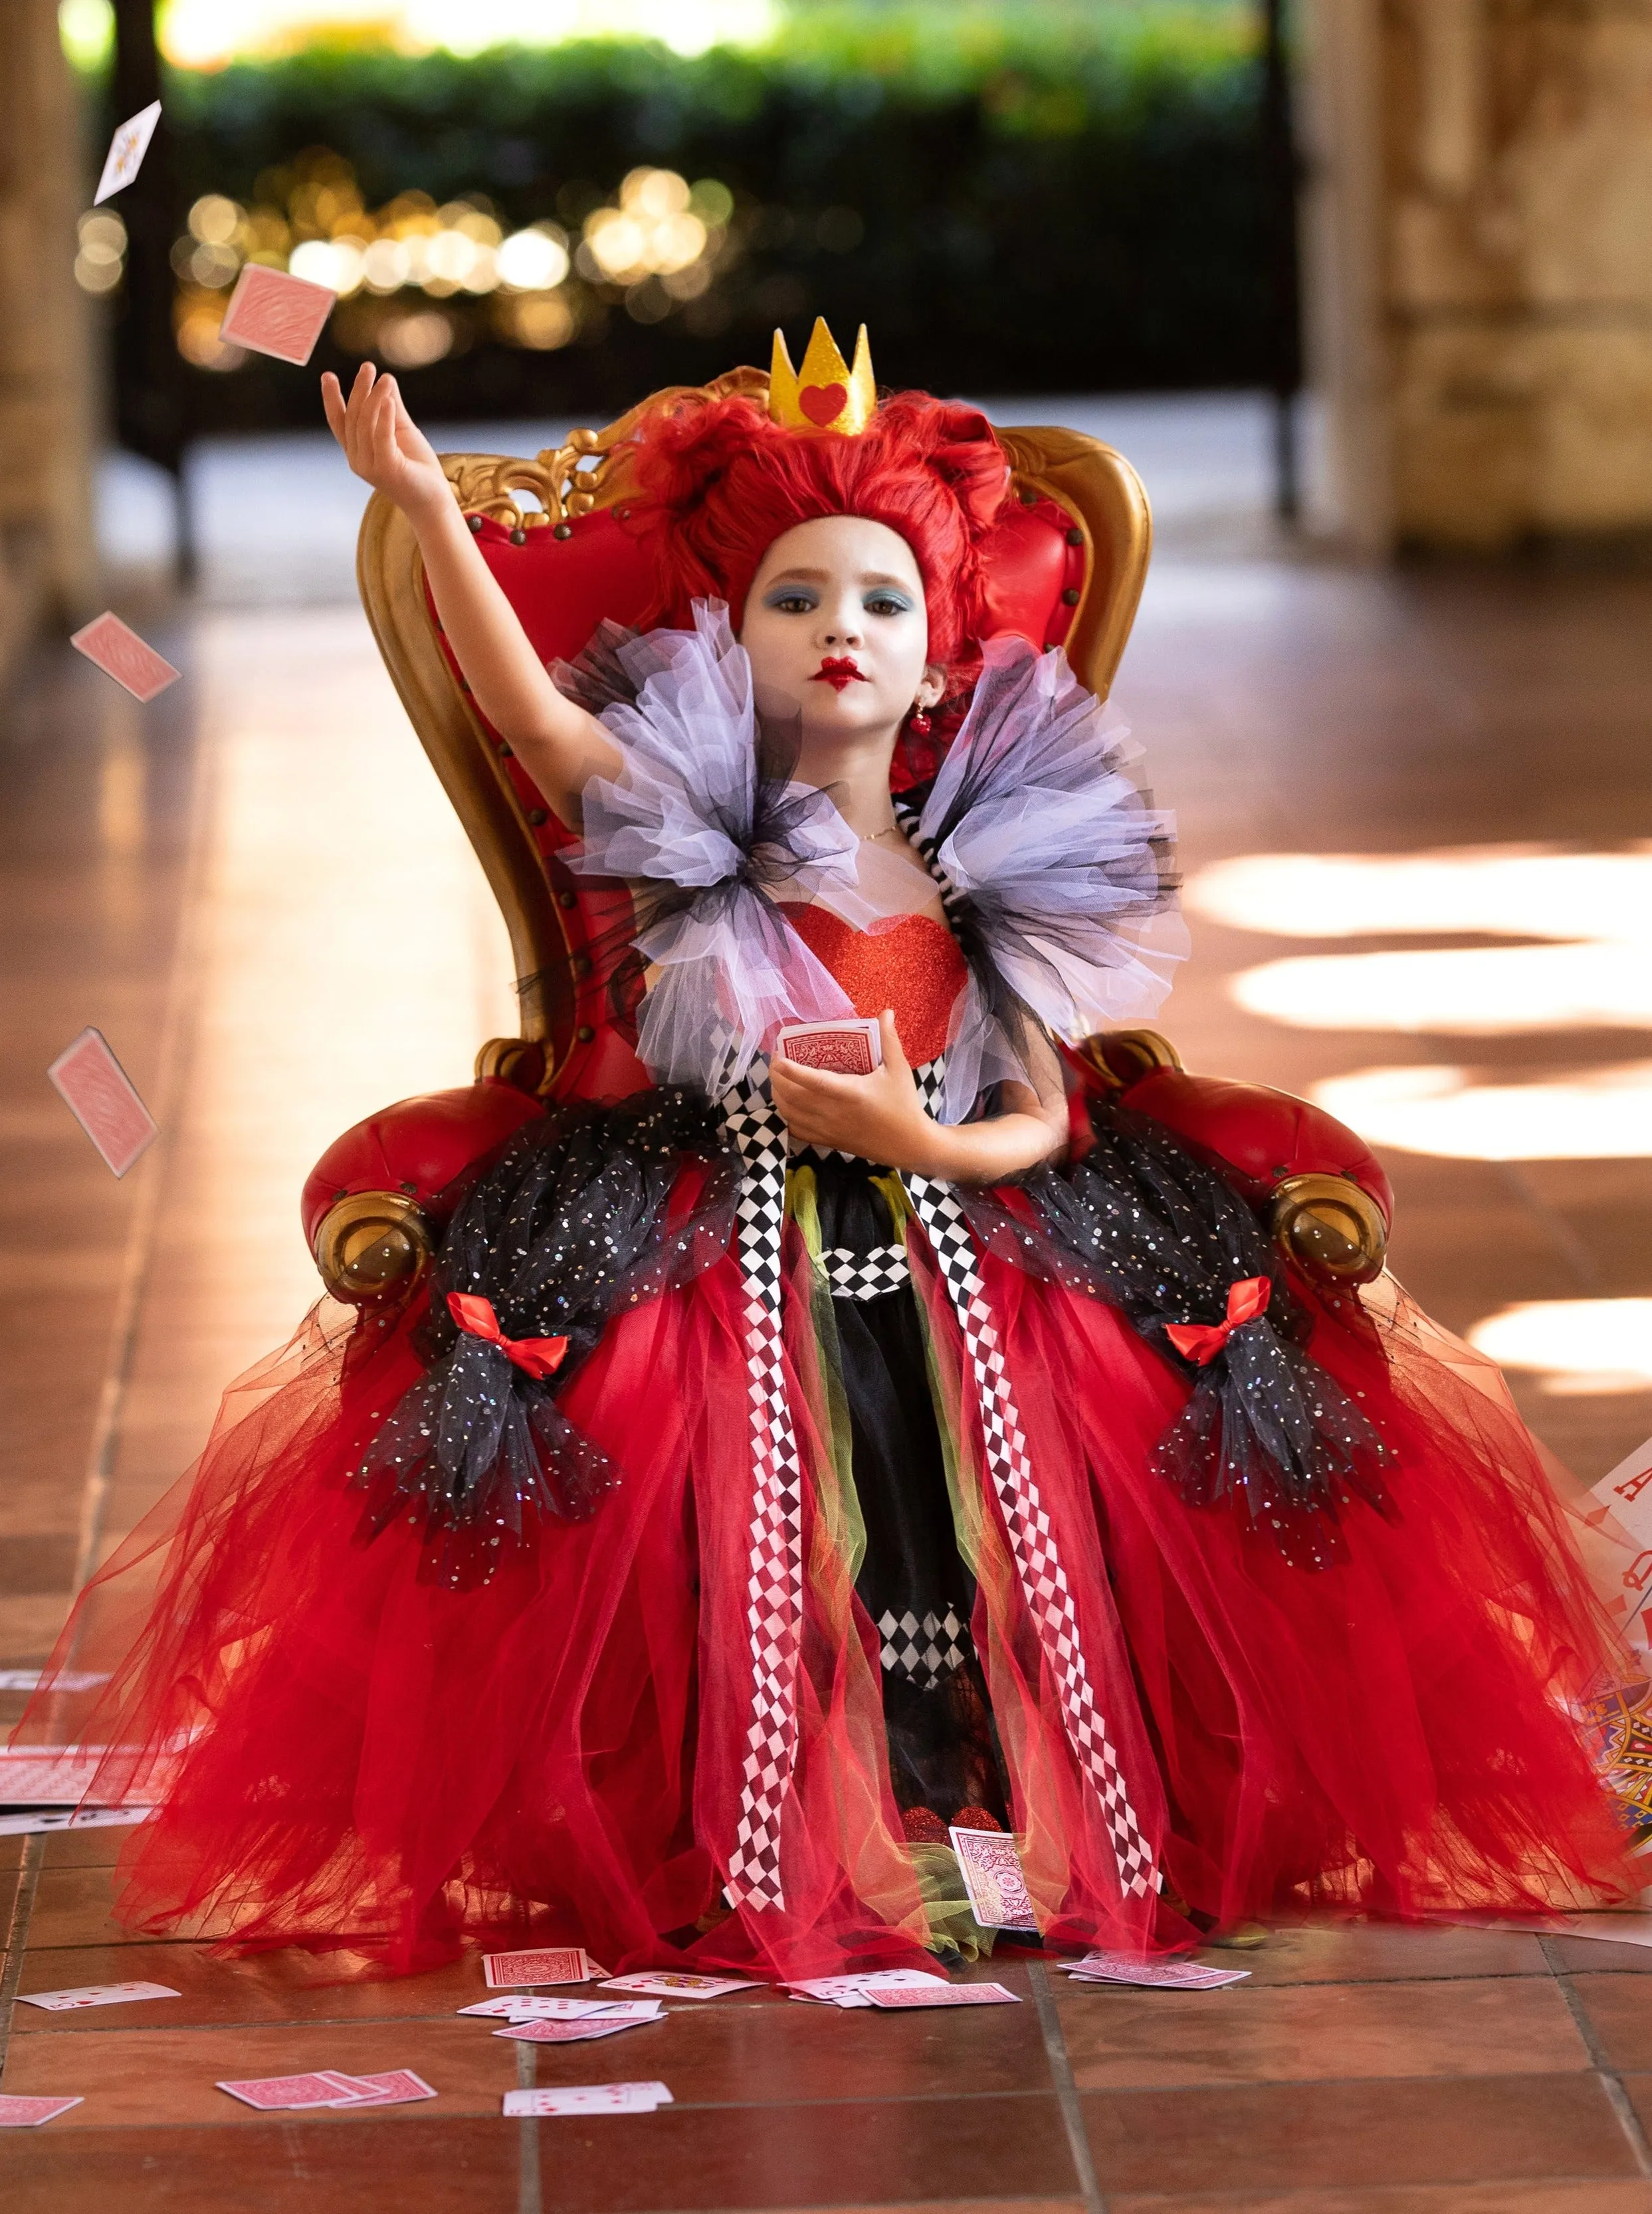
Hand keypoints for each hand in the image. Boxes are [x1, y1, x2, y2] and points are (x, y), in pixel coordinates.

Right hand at [321, 362, 449, 518]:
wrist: (433, 500)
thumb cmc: (417, 468)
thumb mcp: (402, 431)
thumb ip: (393, 408)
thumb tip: (387, 379)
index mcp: (357, 450)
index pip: (339, 422)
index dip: (331, 399)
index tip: (328, 376)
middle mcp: (357, 459)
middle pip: (353, 418)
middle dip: (359, 390)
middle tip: (368, 367)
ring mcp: (370, 466)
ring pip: (365, 425)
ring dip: (374, 398)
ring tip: (385, 378)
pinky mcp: (387, 469)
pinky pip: (381, 438)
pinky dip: (384, 417)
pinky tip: (388, 399)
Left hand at [769, 1011, 945, 1174]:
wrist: (907, 1144)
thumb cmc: (903, 1104)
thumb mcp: (899, 1069)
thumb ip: (889, 1039)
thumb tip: (886, 1012)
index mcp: (850, 1093)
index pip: (814, 1082)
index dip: (792, 1070)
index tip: (778, 1056)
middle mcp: (833, 1113)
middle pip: (792, 1096)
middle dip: (777, 1076)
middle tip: (777, 1058)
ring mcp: (827, 1129)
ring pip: (789, 1112)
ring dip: (778, 1093)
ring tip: (779, 1076)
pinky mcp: (826, 1140)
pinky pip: (795, 1128)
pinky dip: (785, 1114)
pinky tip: (787, 1101)